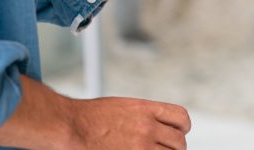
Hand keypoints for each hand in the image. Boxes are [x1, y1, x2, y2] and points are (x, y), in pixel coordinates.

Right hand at [0, 76, 190, 149]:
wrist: (71, 126)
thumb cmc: (92, 117)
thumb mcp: (124, 106)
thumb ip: (145, 115)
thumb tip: (159, 126)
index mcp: (147, 109)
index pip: (181, 118)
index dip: (182, 127)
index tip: (177, 132)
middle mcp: (147, 127)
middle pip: (178, 142)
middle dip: (175, 147)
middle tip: (165, 149)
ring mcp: (140, 146)